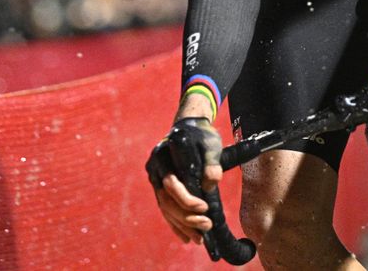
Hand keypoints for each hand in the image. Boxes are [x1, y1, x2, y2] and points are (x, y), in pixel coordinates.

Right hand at [145, 117, 223, 244]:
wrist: (190, 128)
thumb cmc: (201, 135)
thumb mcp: (211, 144)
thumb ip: (212, 162)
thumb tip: (210, 185)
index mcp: (164, 154)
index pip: (171, 183)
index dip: (186, 199)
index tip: (204, 208)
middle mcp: (155, 166)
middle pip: (166, 199)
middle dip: (186, 217)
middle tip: (206, 225)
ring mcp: (155, 177)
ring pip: (165, 207)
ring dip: (182, 225)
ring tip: (199, 238)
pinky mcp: (160, 186)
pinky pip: (165, 208)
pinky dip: (175, 224)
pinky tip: (186, 237)